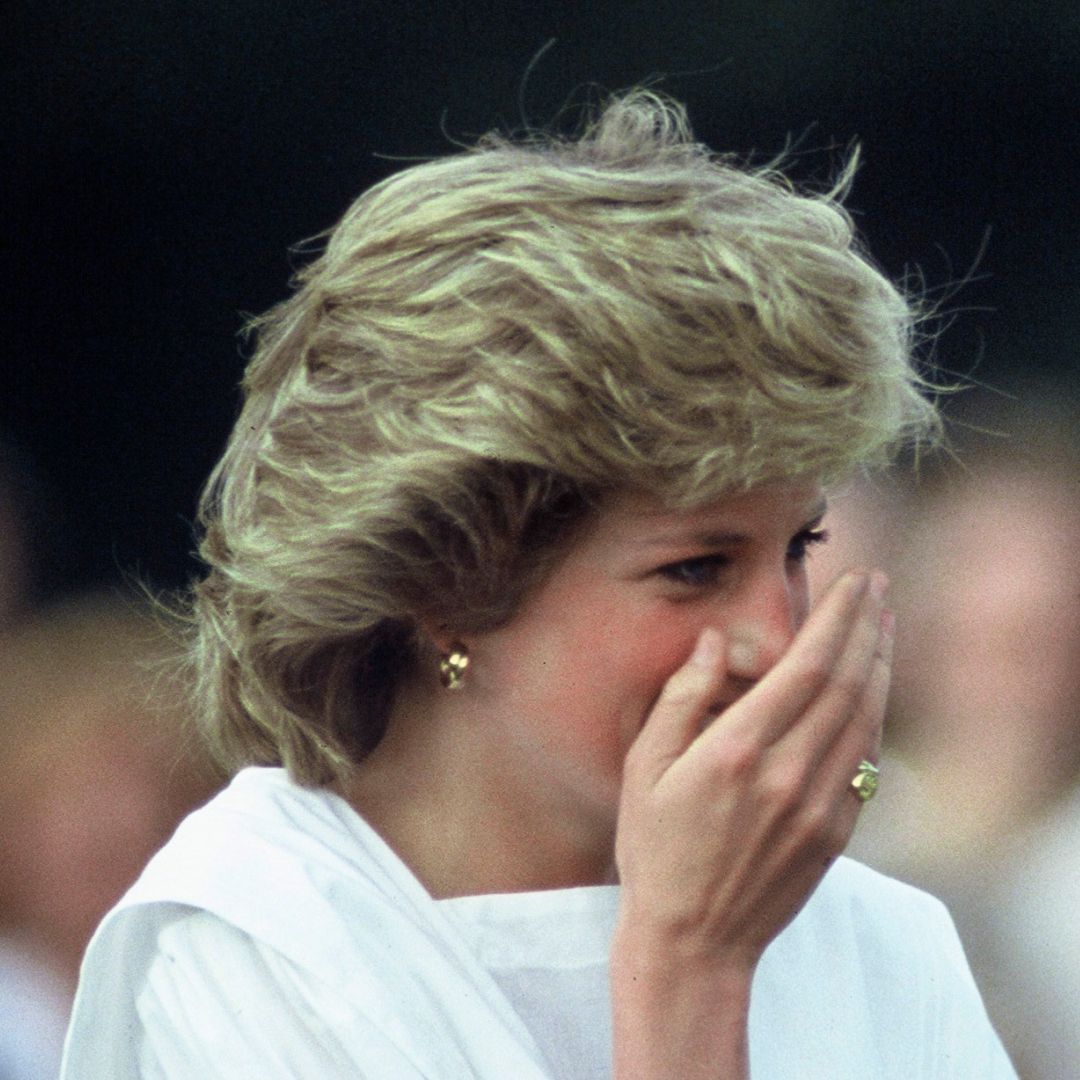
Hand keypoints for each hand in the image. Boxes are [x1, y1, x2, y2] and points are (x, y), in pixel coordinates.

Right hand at [613, 570, 891, 973]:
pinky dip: (875, 714)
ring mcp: (818, 807)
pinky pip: (866, 761)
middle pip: (846, 682)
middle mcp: (786, 774)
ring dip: (880, 663)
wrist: (694, 941)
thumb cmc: (655, 849)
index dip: (836, 617)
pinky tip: (873, 688)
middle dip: (866, 625)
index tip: (853, 581)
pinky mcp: (835, 833)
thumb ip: (681, 698)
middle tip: (878, 584)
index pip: (806, 665)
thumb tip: (718, 640)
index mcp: (736, 751)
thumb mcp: (644, 769)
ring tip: (884, 623)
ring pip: (865, 718)